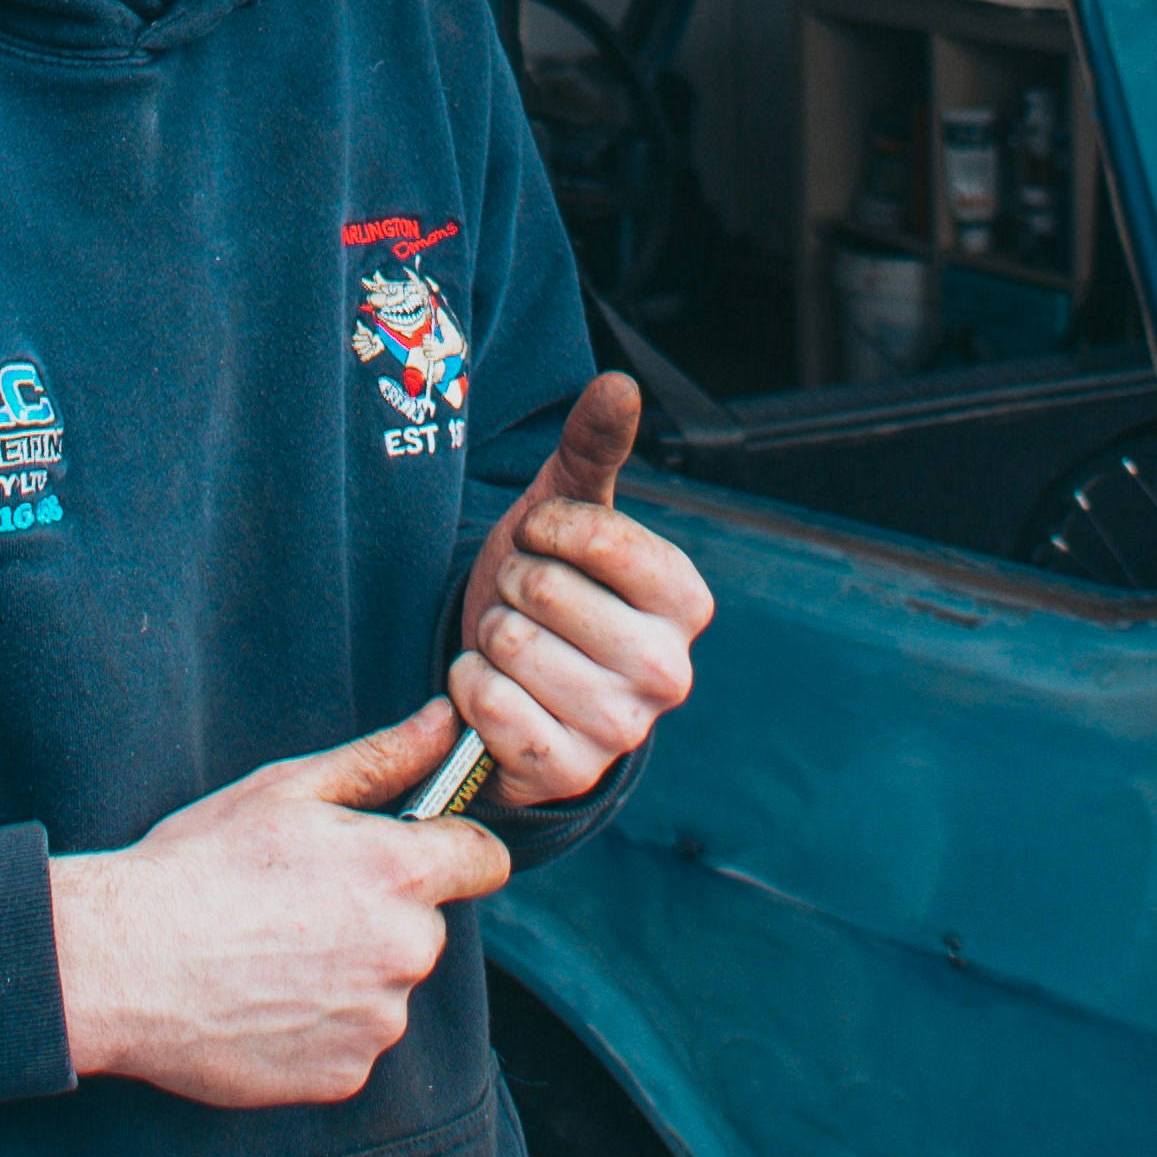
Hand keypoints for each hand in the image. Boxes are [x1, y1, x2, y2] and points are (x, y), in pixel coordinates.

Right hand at [51, 709, 509, 1108]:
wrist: (123, 963)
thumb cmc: (198, 865)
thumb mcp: (287, 791)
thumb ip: (381, 759)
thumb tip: (445, 723)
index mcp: (401, 872)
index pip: (486, 860)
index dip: (453, 850)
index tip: (415, 853)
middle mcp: (406, 951)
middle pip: (427, 926)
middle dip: (384, 913)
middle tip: (302, 905)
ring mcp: (378, 1021)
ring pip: (388, 987)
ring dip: (352, 974)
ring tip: (271, 955)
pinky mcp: (345, 1075)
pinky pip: (353, 1042)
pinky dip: (321, 1027)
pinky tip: (264, 1001)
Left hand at [450, 372, 712, 809]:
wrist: (512, 678)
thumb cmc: (549, 583)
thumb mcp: (566, 510)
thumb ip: (594, 445)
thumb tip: (619, 383)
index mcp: (686, 600)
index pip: (593, 535)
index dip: (543, 530)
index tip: (545, 546)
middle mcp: (670, 671)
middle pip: (545, 591)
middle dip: (512, 587)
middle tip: (524, 605)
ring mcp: (622, 729)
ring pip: (511, 646)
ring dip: (488, 637)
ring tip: (511, 646)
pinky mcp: (568, 773)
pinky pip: (489, 706)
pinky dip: (469, 688)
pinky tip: (492, 690)